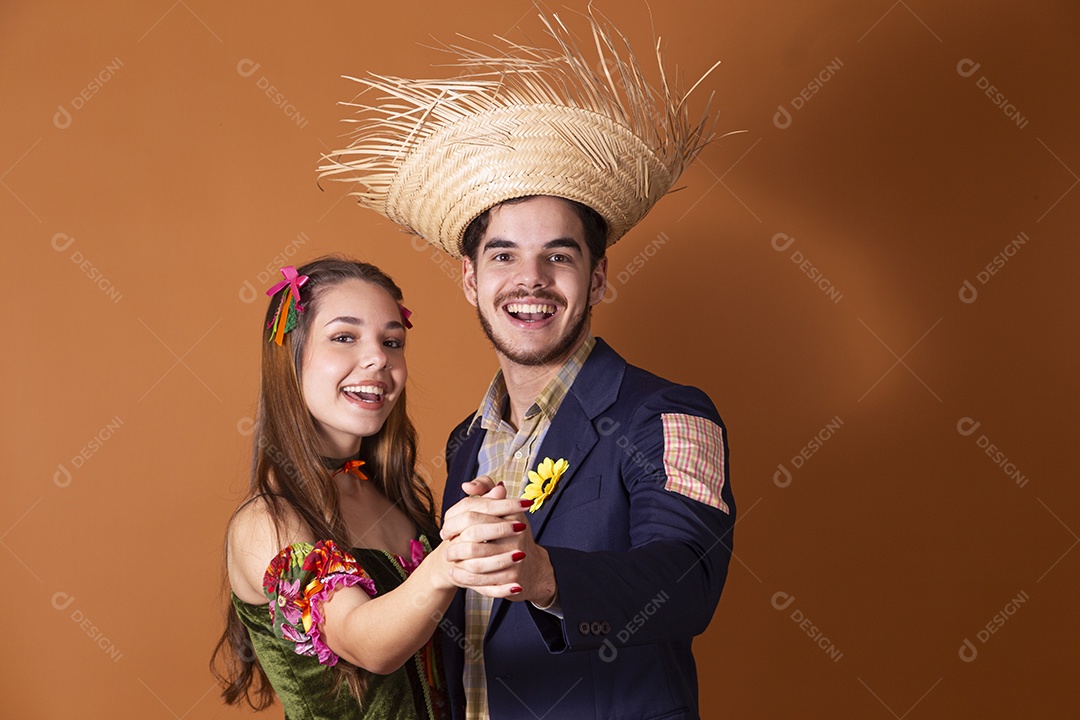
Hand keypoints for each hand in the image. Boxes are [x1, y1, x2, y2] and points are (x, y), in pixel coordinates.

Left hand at [441, 488, 556, 603]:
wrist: (531, 568)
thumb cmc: (510, 534)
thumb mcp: (503, 509)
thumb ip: (485, 491)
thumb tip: (466, 486)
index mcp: (512, 514)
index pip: (474, 513)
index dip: (455, 521)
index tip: (446, 527)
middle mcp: (516, 534)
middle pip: (473, 536)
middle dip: (455, 542)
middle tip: (446, 546)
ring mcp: (516, 557)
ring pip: (476, 562)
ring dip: (458, 561)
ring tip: (448, 558)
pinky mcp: (513, 578)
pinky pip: (482, 581)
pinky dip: (464, 578)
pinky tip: (455, 573)